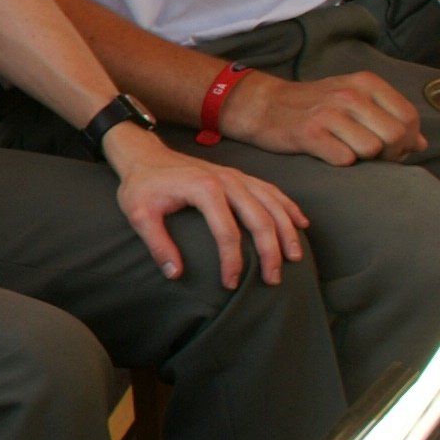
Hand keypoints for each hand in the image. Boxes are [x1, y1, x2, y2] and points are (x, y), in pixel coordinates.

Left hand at [101, 128, 307, 286]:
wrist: (144, 155)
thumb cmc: (141, 186)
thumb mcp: (138, 214)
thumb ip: (156, 244)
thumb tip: (175, 274)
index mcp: (204, 189)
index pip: (227, 233)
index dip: (232, 261)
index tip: (230, 283)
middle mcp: (227, 181)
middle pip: (260, 219)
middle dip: (270, 252)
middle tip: (273, 279)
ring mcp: (237, 176)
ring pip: (273, 204)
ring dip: (287, 231)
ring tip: (294, 257)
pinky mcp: (240, 176)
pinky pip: (271, 191)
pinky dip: (288, 207)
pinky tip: (301, 223)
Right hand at [219, 68, 427, 164]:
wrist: (261, 105)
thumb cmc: (311, 106)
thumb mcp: (353, 99)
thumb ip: (389, 117)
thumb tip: (420, 144)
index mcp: (366, 83)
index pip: (408, 117)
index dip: (406, 139)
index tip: (390, 147)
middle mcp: (350, 94)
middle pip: (395, 136)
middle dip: (389, 153)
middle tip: (371, 155)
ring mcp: (329, 113)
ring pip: (372, 149)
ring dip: (363, 159)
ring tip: (347, 152)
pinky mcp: (308, 133)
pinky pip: (344, 159)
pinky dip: (340, 161)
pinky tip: (327, 153)